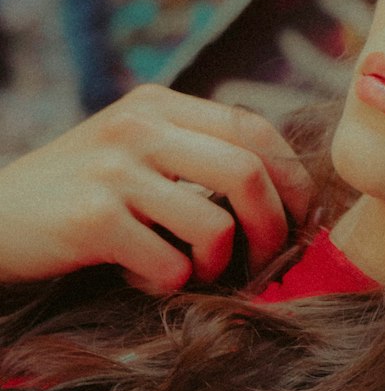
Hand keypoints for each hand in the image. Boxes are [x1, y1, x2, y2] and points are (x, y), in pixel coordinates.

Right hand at [0, 84, 314, 292]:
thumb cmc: (74, 196)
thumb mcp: (132, 151)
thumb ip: (193, 153)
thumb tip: (283, 190)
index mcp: (158, 105)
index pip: (256, 128)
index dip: (293, 177)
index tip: (304, 216)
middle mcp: (139, 127)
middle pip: (248, 172)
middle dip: (274, 226)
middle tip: (269, 259)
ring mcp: (114, 170)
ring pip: (215, 224)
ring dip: (220, 265)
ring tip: (194, 272)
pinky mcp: (91, 219)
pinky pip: (169, 264)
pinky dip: (169, 285)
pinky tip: (140, 278)